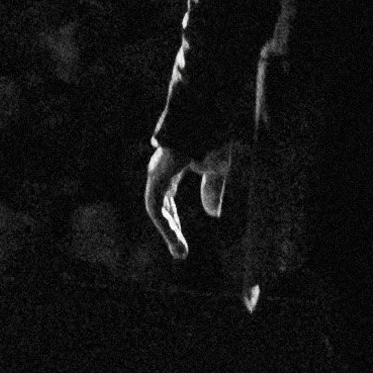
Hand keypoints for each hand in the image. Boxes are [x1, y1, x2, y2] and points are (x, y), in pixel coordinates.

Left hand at [144, 140, 236, 263]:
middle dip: (171, 232)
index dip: (174, 222)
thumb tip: (213, 214)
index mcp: (170, 171)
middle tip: (180, 254)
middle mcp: (160, 174)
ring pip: (157, 211)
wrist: (206, 119)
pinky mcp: (157, 177)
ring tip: (180, 251)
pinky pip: (155, 207)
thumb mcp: (217, 169)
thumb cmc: (211, 136)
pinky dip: (164, 224)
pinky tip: (174, 235)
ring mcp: (156, 174)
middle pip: (161, 209)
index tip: (181, 242)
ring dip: (168, 232)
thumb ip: (212, 190)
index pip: (167, 202)